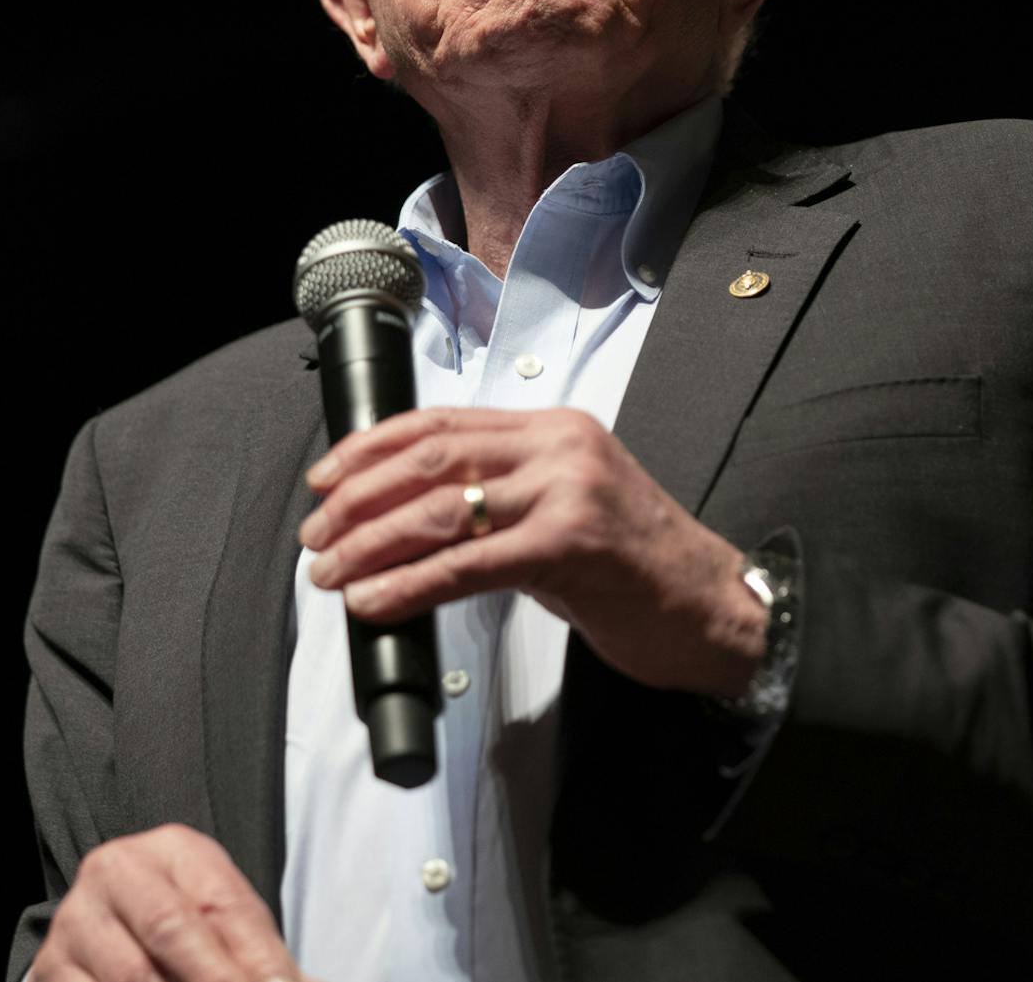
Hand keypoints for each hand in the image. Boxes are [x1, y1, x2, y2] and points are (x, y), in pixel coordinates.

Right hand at [33, 823, 312, 981]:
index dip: (258, 957)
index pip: (222, 903)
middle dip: (215, 977)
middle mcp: (116, 870)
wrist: (112, 922)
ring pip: (131, 973)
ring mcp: (77, 918)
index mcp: (172, 849)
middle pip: (170, 929)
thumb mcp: (221, 920)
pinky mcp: (51, 965)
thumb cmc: (183, 920)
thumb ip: (255, 951)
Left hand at [299, 407, 765, 697]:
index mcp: (556, 429)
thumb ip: (504, 499)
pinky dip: (410, 584)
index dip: (373, 448)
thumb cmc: (639, 571)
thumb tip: (412, 520)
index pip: (443, 423)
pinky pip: (469, 564)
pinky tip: (377, 601)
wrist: (716, 610)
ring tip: (332, 572)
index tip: (327, 478)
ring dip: (371, 543)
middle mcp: (561, 447)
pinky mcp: (573, 544)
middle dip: (359, 497)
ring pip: (442, 508)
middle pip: (432, 458)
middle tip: (317, 534)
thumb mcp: (567, 510)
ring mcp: (570, 491)